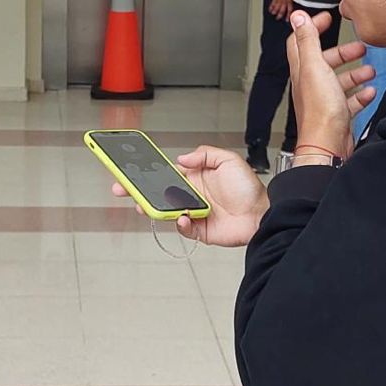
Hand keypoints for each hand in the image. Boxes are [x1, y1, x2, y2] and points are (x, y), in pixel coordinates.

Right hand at [110, 145, 268, 247]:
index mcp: (194, 177)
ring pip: (165, 211)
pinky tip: (183, 217)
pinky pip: (183, 228)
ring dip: (154, 209)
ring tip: (146, 206)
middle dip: (138, 191)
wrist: (262, 213)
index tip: (130, 170)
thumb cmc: (248, 188)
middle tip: (122, 189)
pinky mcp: (199, 230)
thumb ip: (204, 155)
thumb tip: (181, 158)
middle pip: (157, 193)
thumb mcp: (228, 160)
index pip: (164, 173)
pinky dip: (180, 223)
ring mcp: (193, 213)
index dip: (146, 172)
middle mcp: (190, 195)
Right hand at [268, 0, 293, 18]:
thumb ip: (290, 1)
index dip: (288, 15)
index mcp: (289, 1)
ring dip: (274, 12)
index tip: (287, 19)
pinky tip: (270, 10)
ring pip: (276, 8)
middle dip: (280, 16)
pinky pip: (272, 4)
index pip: (289, 10)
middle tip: (278, 18)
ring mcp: (279, 0)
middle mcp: (284, 2)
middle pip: (282, 11)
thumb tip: (289, 6)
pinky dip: (271, 8)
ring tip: (273, 14)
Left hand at [287, 11, 378, 159]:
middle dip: (342, 52)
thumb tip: (297, 16)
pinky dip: (360, 94)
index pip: (301, 41)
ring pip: (339, 80)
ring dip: (355, 73)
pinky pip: (350, 101)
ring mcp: (324, 100)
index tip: (327, 18)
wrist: (329, 145)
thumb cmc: (320, 111)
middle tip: (359, 47)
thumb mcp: (315, 66)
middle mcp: (311, 84)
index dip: (312, 27)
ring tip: (369, 70)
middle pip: (325, 61)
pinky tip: (369, 92)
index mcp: (303, 70)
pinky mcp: (337, 115)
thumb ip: (308, 40)